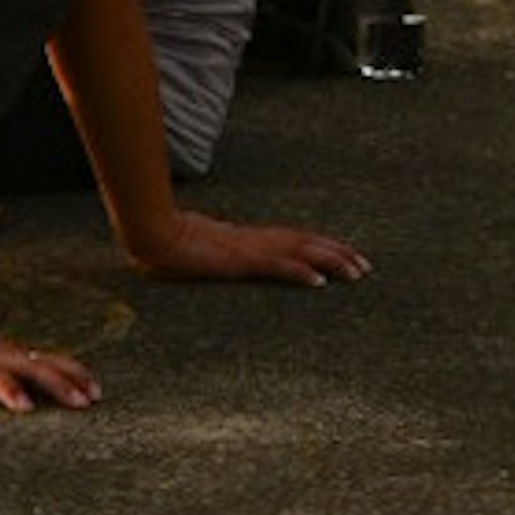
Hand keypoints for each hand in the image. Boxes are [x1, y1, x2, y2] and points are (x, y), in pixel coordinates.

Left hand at [0, 316, 101, 413]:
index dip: (6, 387)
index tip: (23, 406)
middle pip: (28, 368)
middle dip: (54, 384)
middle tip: (79, 403)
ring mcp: (10, 353)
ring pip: (45, 362)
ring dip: (70, 377)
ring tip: (93, 397)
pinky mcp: (19, 355)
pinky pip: (51, 361)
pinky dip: (73, 371)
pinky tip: (93, 388)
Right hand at [131, 211, 368, 289]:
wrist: (147, 233)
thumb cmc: (164, 243)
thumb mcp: (196, 250)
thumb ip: (210, 251)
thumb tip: (215, 255)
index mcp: (244, 239)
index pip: (290, 239)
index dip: (319, 245)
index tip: (345, 253)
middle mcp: (251, 241)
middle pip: (303, 243)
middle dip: (336, 253)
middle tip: (366, 266)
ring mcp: (246, 249)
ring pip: (297, 252)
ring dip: (329, 261)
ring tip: (356, 272)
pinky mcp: (237, 261)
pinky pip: (274, 267)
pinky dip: (299, 272)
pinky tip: (319, 282)